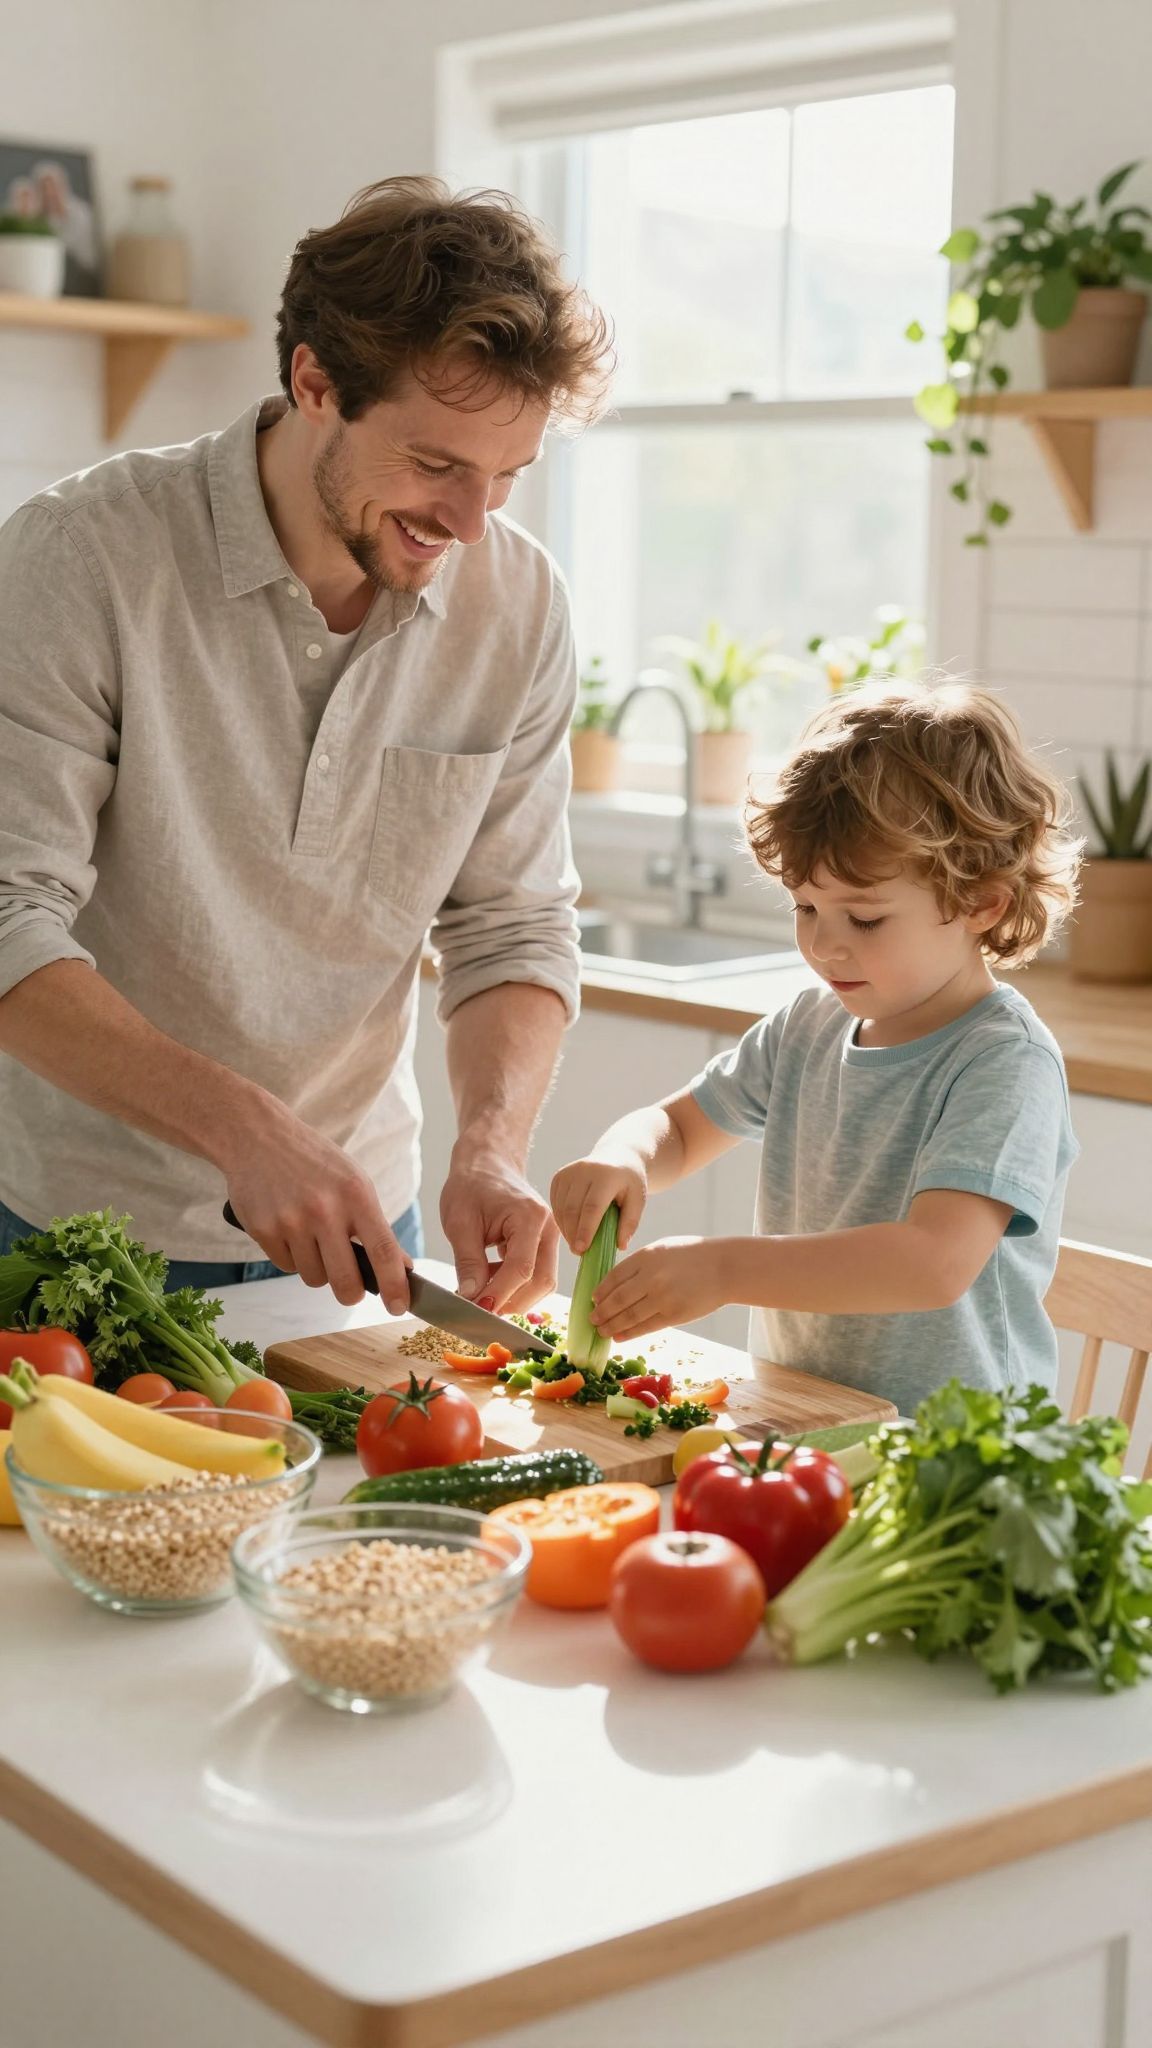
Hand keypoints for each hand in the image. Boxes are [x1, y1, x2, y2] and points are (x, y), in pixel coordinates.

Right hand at [216, 1097, 411, 1311]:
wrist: (258, 1138)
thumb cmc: (314, 1162)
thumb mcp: (354, 1183)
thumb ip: (376, 1226)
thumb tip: (401, 1267)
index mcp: (356, 1195)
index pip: (383, 1251)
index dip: (394, 1285)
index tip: (398, 1306)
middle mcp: (324, 1210)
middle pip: (346, 1281)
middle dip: (351, 1293)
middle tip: (352, 1289)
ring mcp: (291, 1221)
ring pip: (314, 1277)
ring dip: (317, 1269)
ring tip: (312, 1238)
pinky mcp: (263, 1230)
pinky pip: (286, 1266)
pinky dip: (292, 1258)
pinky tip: (289, 1230)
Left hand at [440, 1150, 559, 1313]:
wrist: (486, 1163)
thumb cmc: (471, 1185)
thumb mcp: (460, 1222)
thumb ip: (468, 1262)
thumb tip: (471, 1297)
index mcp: (530, 1217)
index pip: (521, 1269)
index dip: (499, 1294)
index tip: (475, 1309)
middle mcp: (549, 1228)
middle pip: (541, 1281)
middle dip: (511, 1301)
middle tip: (479, 1309)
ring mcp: (550, 1236)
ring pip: (541, 1282)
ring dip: (512, 1294)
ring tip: (480, 1288)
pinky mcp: (544, 1243)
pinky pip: (535, 1273)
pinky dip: (513, 1284)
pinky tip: (488, 1276)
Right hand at [550, 1155, 646, 1253]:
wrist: (618, 1156)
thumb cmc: (629, 1183)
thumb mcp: (638, 1200)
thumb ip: (630, 1222)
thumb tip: (620, 1246)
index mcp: (607, 1175)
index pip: (592, 1207)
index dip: (586, 1230)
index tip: (582, 1250)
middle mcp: (584, 1170)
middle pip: (573, 1209)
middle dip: (573, 1233)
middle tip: (579, 1252)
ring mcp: (569, 1172)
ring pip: (561, 1208)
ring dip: (566, 1229)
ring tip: (576, 1243)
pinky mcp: (559, 1176)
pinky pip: (556, 1203)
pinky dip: (561, 1219)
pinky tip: (570, 1229)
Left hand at [590, 1237, 726, 1340]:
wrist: (725, 1267)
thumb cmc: (694, 1255)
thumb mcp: (663, 1248)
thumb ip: (641, 1263)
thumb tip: (617, 1283)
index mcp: (646, 1257)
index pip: (614, 1277)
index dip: (601, 1291)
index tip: (594, 1300)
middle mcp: (651, 1277)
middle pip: (617, 1299)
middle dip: (601, 1312)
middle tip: (592, 1320)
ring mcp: (662, 1297)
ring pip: (628, 1316)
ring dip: (611, 1326)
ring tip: (602, 1331)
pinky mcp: (673, 1314)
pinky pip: (645, 1326)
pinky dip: (629, 1333)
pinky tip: (620, 1336)